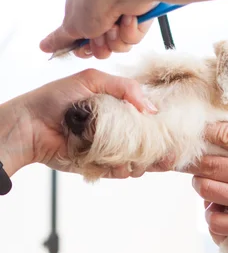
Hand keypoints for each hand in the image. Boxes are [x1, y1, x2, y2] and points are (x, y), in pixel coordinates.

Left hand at [0, 69, 156, 176]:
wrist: (29, 125)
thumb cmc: (55, 99)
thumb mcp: (92, 80)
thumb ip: (125, 89)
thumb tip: (152, 110)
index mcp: (116, 109)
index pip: (146, 119)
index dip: (161, 126)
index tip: (172, 133)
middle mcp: (115, 131)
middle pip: (146, 144)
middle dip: (157, 151)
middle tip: (164, 154)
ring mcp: (108, 150)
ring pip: (135, 161)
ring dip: (140, 162)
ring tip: (135, 158)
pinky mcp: (98, 166)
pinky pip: (117, 172)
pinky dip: (121, 170)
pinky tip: (118, 165)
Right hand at [40, 0, 155, 58]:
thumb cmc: (92, 2)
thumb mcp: (70, 25)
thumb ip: (59, 39)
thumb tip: (44, 46)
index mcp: (84, 13)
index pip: (83, 42)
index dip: (84, 49)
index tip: (84, 48)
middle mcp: (102, 15)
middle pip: (101, 49)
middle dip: (100, 47)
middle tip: (100, 35)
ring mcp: (119, 18)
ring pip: (117, 47)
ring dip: (114, 40)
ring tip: (114, 25)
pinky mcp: (137, 21)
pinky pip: (132, 40)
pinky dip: (128, 32)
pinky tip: (127, 19)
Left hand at [188, 112, 227, 252]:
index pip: (226, 134)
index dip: (208, 134)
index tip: (204, 137)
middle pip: (207, 163)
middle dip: (196, 162)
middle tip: (197, 164)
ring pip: (205, 190)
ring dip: (202, 186)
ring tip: (208, 186)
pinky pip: (215, 222)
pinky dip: (211, 217)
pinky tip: (218, 212)